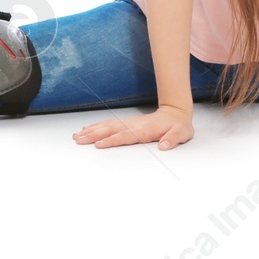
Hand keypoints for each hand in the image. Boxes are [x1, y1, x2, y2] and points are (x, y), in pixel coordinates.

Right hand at [72, 104, 193, 150]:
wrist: (176, 113)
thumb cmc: (178, 126)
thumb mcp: (181, 133)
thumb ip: (172, 139)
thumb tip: (164, 145)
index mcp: (144, 130)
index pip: (125, 136)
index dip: (112, 140)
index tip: (98, 144)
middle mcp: (134, 125)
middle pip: (110, 130)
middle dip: (94, 134)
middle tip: (78, 139)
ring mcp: (129, 123)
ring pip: (107, 126)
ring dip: (92, 130)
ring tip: (78, 135)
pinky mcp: (127, 123)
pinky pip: (110, 124)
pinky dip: (97, 126)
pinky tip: (88, 129)